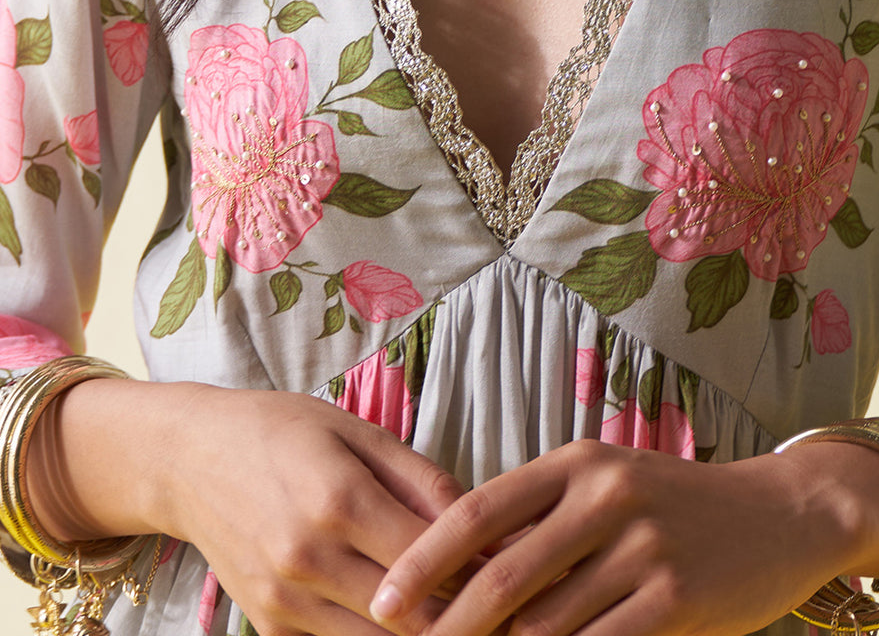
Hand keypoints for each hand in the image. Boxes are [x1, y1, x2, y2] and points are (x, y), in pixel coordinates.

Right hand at [42, 378, 467, 635]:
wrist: (189, 459)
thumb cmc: (281, 430)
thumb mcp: (358, 431)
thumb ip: (423, 480)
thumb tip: (487, 525)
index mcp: (338, 500)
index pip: (432, 562)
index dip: (482, 571)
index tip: (521, 568)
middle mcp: (309, 560)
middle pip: (411, 617)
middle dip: (466, 615)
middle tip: (507, 606)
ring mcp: (285, 602)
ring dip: (426, 633)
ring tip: (466, 613)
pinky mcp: (269, 627)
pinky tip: (410, 619)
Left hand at [365, 439, 878, 635]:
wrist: (779, 514)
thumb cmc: (674, 507)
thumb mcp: (606, 486)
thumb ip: (542, 521)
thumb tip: (458, 574)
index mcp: (575, 461)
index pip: (477, 510)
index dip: (423, 560)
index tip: (381, 602)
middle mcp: (604, 494)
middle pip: (500, 578)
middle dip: (447, 629)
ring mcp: (642, 546)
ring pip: (543, 626)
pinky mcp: (674, 597)